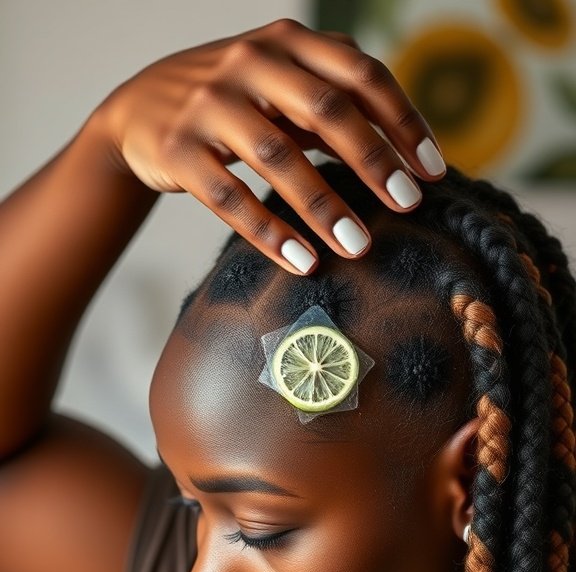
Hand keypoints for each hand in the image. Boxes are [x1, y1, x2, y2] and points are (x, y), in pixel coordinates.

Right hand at [99, 19, 445, 273]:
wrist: (137, 110)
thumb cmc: (231, 101)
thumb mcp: (280, 82)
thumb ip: (334, 98)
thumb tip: (407, 148)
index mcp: (286, 43)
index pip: (360, 73)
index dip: (402, 121)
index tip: (433, 171)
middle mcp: (249, 64)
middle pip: (325, 110)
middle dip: (373, 160)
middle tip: (409, 206)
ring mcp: (209, 105)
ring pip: (276, 156)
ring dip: (323, 205)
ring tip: (358, 246)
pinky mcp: (177, 151)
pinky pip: (229, 197)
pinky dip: (269, 232)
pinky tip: (302, 262)